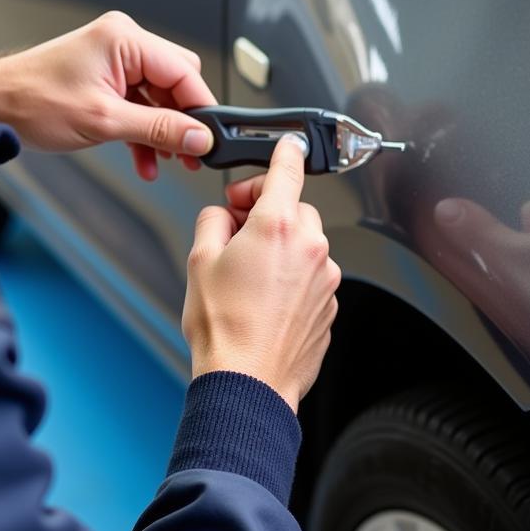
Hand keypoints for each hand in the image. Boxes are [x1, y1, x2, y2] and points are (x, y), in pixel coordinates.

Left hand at [0, 10, 216, 179]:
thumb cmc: (31, 101)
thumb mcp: (104, 121)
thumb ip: (159, 129)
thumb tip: (199, 137)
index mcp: (125, 39)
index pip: (184, 70)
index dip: (200, 108)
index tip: (209, 138)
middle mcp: (123, 42)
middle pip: (176, 81)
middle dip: (183, 121)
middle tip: (190, 153)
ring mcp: (114, 59)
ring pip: (159, 96)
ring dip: (163, 131)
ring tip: (168, 161)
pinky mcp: (106, 77)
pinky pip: (140, 103)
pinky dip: (144, 131)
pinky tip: (146, 160)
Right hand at [181, 135, 341, 412]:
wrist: (248, 383)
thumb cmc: (224, 329)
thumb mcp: (199, 261)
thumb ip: (212, 221)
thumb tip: (220, 215)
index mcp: (276, 226)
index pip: (287, 169)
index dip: (283, 152)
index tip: (286, 147)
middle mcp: (309, 247)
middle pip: (294, 207)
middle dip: (267, 211)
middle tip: (237, 228)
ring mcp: (326, 278)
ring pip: (306, 243)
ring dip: (282, 245)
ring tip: (248, 273)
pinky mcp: (330, 305)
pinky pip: (313, 276)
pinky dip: (294, 276)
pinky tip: (266, 298)